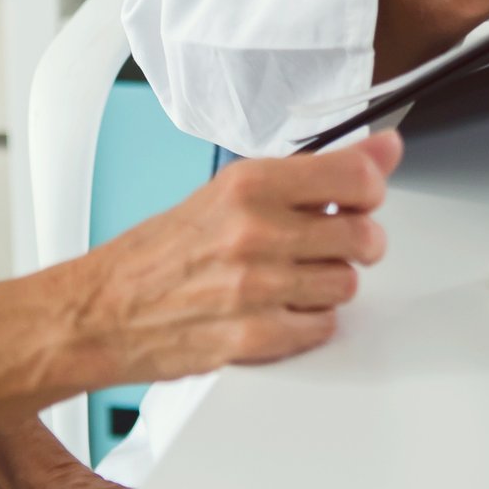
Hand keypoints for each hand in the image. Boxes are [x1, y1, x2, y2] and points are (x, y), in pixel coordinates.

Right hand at [67, 132, 401, 382]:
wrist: (105, 309)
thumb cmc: (163, 249)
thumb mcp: (231, 191)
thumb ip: (313, 172)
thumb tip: (383, 149)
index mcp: (249, 184)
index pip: (355, 177)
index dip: (370, 189)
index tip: (362, 195)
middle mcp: (255, 232)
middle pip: (363, 237)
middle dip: (356, 242)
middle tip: (329, 240)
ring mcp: (256, 288)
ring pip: (347, 285)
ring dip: (329, 283)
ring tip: (292, 276)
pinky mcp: (255, 339)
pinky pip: (322, 327)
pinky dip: (309, 321)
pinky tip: (278, 307)